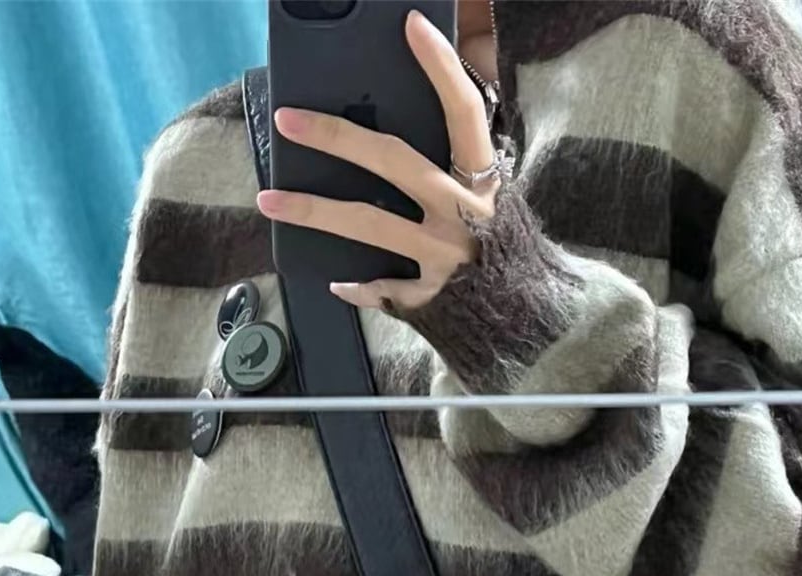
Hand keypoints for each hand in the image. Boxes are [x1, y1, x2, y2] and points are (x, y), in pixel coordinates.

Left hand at [257, 9, 497, 310]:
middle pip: (392, 162)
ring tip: (270, 200)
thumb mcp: (495, 202)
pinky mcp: (432, 298)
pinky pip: (384, 289)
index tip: (411, 25)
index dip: (441, 67)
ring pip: (369, 225)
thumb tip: (415, 132)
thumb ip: (463, 169)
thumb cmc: (509, 255)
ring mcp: (444, 258)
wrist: (532, 321)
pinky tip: (337, 278)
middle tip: (288, 120)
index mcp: (484, 181)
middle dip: (337, 137)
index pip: (464, 111)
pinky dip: (359, 286)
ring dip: (314, 211)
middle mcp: (463, 214)